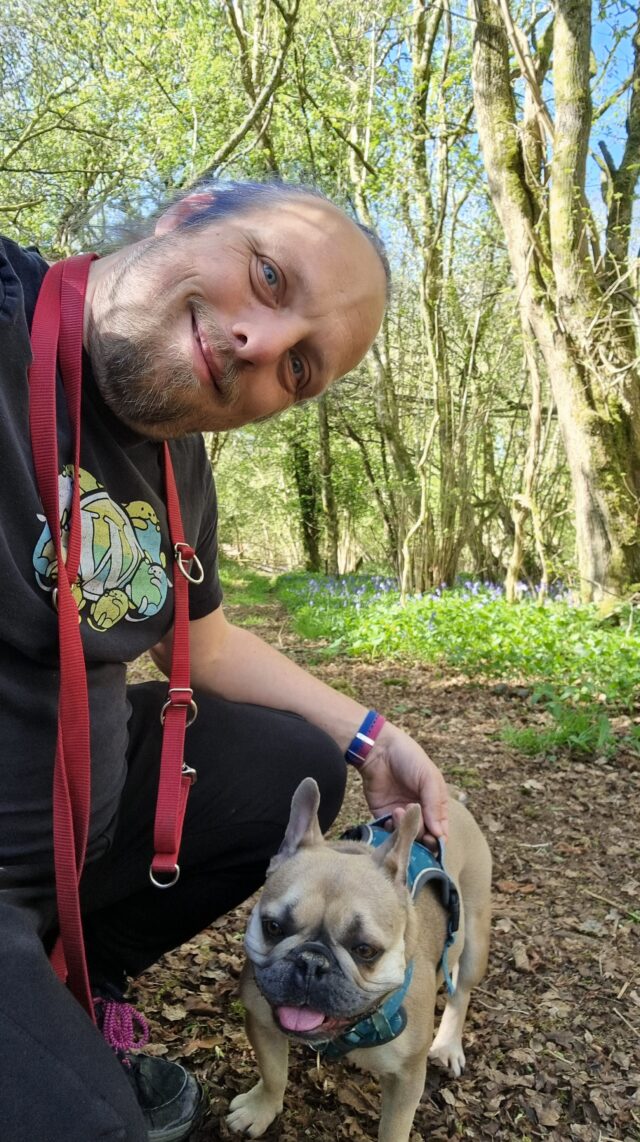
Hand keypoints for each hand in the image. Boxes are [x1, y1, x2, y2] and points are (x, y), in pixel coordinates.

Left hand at [358, 722, 447, 845]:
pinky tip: (391, 814)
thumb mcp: (428, 778)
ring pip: (407, 835)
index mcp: (434, 803)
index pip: (441, 829)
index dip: (438, 838)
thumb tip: (440, 834)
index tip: (433, 838)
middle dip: (421, 833)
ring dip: (405, 828)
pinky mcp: (382, 815)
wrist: (378, 749)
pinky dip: (391, 829)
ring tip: (399, 810)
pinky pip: (389, 832)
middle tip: (416, 822)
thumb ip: (435, 805)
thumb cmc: (408, 758)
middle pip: (424, 837)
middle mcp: (419, 812)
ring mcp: (401, 815)